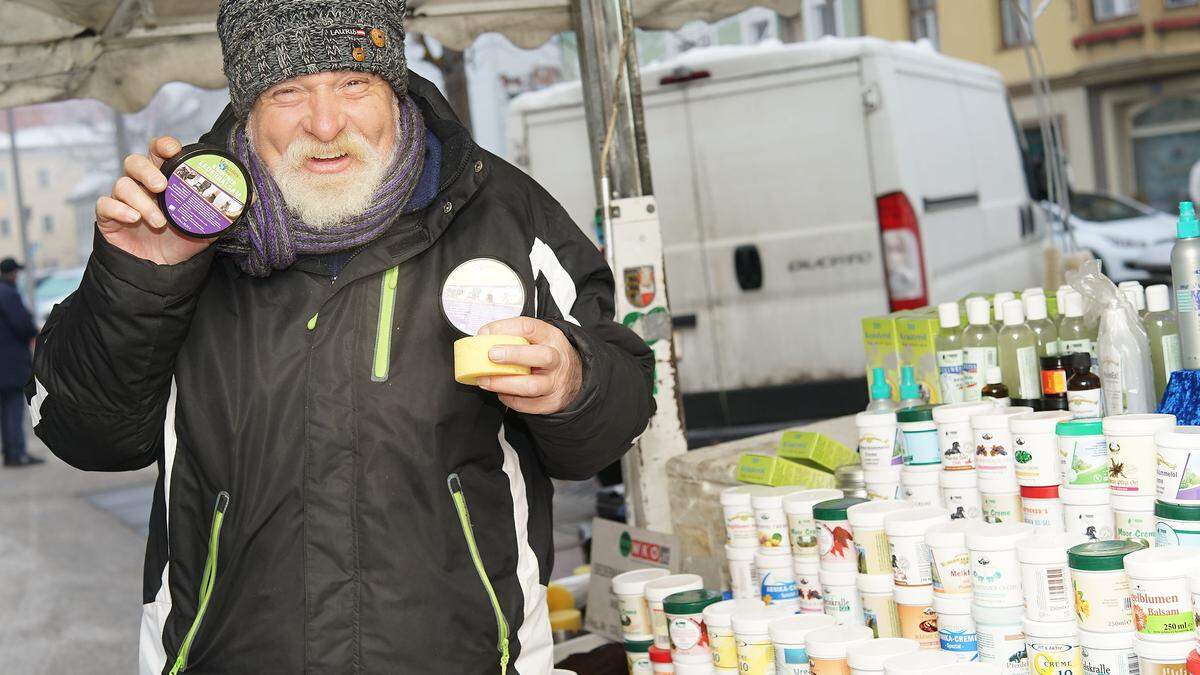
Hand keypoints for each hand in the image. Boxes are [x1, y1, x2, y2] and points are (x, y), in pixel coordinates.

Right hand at [96, 136, 213, 264]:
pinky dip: (119, 209)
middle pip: (135, 162)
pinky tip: (134, 220)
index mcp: (164, 179)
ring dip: (141, 202)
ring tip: (159, 222)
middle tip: (161, 186)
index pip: (158, 152)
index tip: (172, 149)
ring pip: (122, 184)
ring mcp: (124, 199)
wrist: (162, 270)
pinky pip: (105, 204)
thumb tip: (251, 197)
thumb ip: (224, 212)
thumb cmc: (182, 242)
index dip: (163, 145)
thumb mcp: (208, 228)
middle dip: (147, 170)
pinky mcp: (108, 215)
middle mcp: (142, 184)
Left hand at [476, 317, 582, 414]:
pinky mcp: (551, 402)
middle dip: (513, 355)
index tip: (485, 334)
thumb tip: (483, 338)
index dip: (504, 328)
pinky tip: (501, 392)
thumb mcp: (538, 338)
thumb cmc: (548, 354)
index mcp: (551, 337)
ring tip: (485, 380)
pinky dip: (509, 399)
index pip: (529, 327)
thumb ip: (514, 336)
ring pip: (531, 386)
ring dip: (503, 383)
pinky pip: (527, 404)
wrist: (573, 377)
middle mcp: (557, 360)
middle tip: (491, 355)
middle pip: (541, 356)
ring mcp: (556, 383)